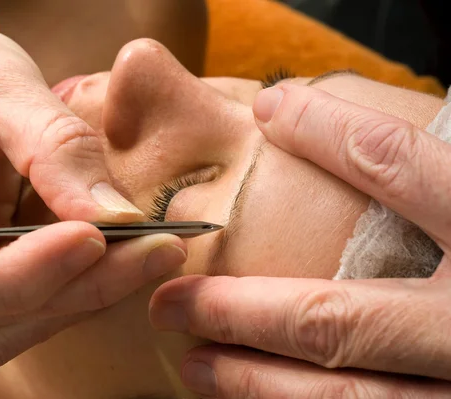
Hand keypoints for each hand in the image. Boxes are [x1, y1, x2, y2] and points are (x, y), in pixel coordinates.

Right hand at [0, 7, 185, 375]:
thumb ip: (52, 146)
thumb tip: (117, 217)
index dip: (18, 273)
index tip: (96, 237)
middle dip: (71, 293)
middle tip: (155, 249)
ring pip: (5, 330)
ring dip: (83, 297)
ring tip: (150, 250)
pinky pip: (28, 308)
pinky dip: (80, 287)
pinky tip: (124, 252)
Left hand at [149, 84, 450, 396]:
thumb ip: (421, 166)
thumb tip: (316, 111)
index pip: (403, 167)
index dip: (333, 135)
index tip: (274, 109)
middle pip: (335, 318)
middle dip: (239, 310)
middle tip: (169, 305)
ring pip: (345, 394)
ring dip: (255, 380)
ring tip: (195, 366)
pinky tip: (259, 393)